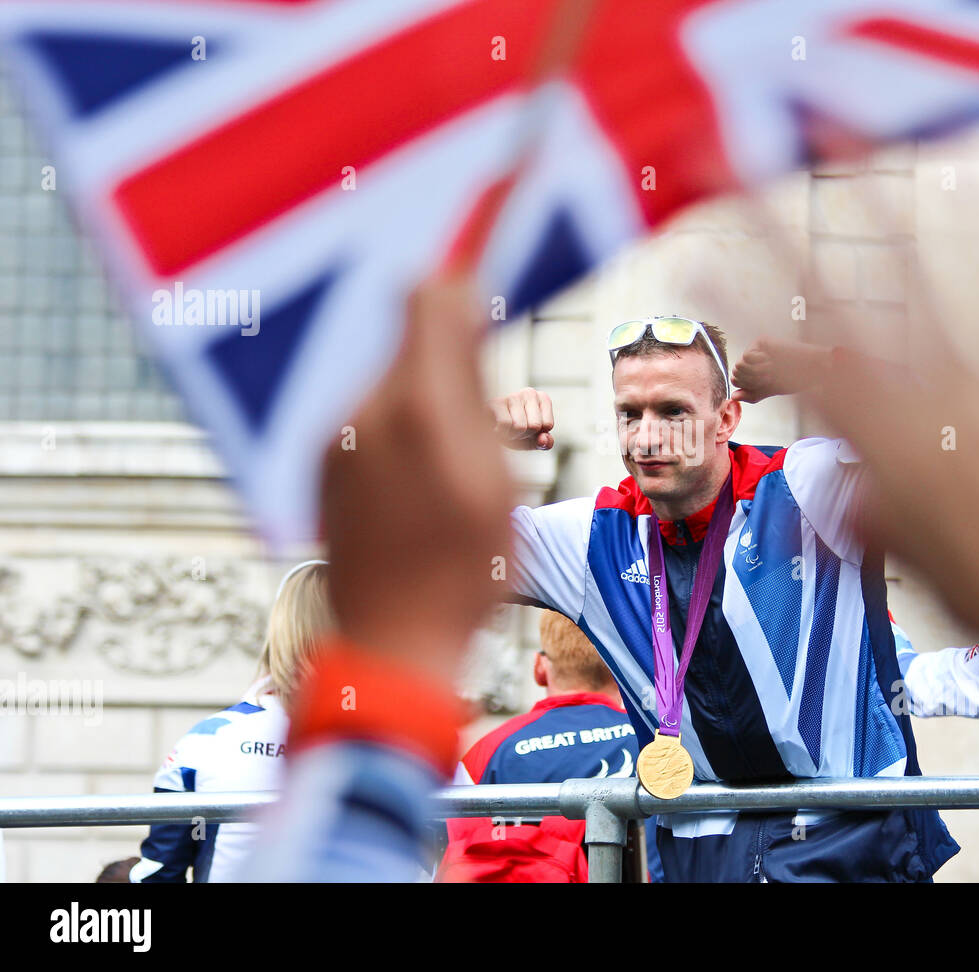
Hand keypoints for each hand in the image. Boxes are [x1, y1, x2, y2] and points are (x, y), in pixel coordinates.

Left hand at [321, 277, 513, 680]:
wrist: (391, 648)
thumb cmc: (460, 574)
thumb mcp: (491, 481)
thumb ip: (469, 387)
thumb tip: (450, 300)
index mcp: (413, 410)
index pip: (434, 299)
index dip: (466, 251)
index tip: (492, 202)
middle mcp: (360, 413)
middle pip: (410, 335)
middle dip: (455, 331)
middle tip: (497, 346)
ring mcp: (335, 441)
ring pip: (392, 376)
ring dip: (432, 382)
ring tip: (467, 445)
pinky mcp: (324, 467)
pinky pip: (371, 413)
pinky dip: (406, 415)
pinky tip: (431, 467)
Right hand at [490, 387, 554, 449]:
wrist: (488, 433)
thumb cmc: (514, 432)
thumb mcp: (534, 441)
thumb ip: (545, 443)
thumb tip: (544, 439)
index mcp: (543, 399)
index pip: (547, 424)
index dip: (536, 434)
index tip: (528, 429)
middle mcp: (529, 393)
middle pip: (534, 425)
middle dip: (524, 435)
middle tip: (514, 430)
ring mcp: (512, 396)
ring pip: (520, 426)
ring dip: (512, 435)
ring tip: (506, 429)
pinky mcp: (495, 402)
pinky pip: (505, 423)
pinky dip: (501, 433)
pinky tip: (497, 428)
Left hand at [730, 337, 830, 403]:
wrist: (807, 370)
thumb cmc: (791, 380)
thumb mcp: (768, 390)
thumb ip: (751, 394)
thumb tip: (733, 397)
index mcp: (752, 368)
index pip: (735, 380)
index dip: (748, 386)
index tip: (765, 383)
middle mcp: (752, 356)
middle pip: (736, 373)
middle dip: (753, 380)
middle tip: (770, 375)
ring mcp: (756, 348)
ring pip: (739, 365)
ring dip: (757, 372)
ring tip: (771, 368)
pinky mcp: (761, 341)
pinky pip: (746, 356)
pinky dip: (759, 362)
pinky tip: (769, 359)